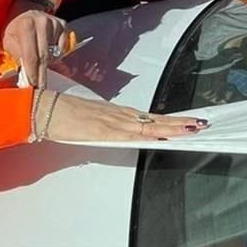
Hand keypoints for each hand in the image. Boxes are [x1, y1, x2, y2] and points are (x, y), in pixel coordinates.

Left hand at [1, 9, 67, 88]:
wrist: (25, 8)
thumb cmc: (15, 27)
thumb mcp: (8, 40)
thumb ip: (16, 56)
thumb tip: (24, 75)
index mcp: (26, 26)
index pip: (31, 56)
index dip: (32, 73)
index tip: (33, 86)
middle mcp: (43, 23)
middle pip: (45, 57)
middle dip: (42, 74)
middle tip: (41, 88)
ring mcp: (55, 24)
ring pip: (54, 53)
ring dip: (48, 63)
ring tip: (40, 64)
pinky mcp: (63, 25)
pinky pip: (62, 47)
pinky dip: (56, 54)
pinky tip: (47, 51)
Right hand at [38, 92, 208, 141]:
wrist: (45, 110)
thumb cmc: (63, 116)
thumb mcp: (90, 124)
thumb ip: (107, 129)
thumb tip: (120, 136)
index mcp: (117, 113)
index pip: (149, 117)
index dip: (169, 120)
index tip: (187, 122)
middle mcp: (119, 115)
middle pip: (155, 119)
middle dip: (178, 123)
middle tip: (201, 124)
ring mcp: (113, 121)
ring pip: (149, 125)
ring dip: (171, 127)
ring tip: (191, 128)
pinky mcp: (105, 129)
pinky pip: (132, 133)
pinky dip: (149, 133)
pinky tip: (162, 136)